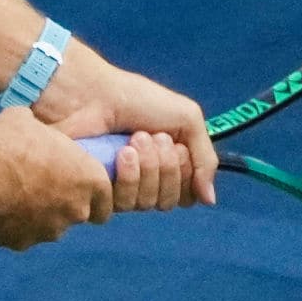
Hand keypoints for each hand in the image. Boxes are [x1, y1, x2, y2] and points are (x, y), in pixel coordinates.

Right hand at [0, 106, 113, 250]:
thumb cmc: (9, 138)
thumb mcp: (33, 124)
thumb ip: (43, 138)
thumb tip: (29, 126)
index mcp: (89, 180)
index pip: (104, 202)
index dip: (90, 196)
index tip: (75, 188)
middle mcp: (75, 211)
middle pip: (75, 215)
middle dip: (60, 205)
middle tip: (37, 187)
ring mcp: (48, 231)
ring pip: (46, 228)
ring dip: (34, 217)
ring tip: (9, 195)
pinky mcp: (20, 242)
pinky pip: (18, 236)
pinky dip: (8, 226)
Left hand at [35, 42, 219, 209]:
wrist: (92, 94)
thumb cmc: (137, 100)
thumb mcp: (187, 118)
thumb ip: (205, 159)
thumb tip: (209, 200)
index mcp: (164, 164)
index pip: (186, 195)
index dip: (186, 175)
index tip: (179, 147)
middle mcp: (143, 180)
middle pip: (168, 201)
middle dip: (167, 168)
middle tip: (152, 137)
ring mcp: (118, 188)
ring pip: (146, 204)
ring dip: (147, 170)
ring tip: (134, 141)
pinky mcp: (96, 192)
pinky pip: (121, 206)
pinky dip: (127, 178)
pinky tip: (120, 154)